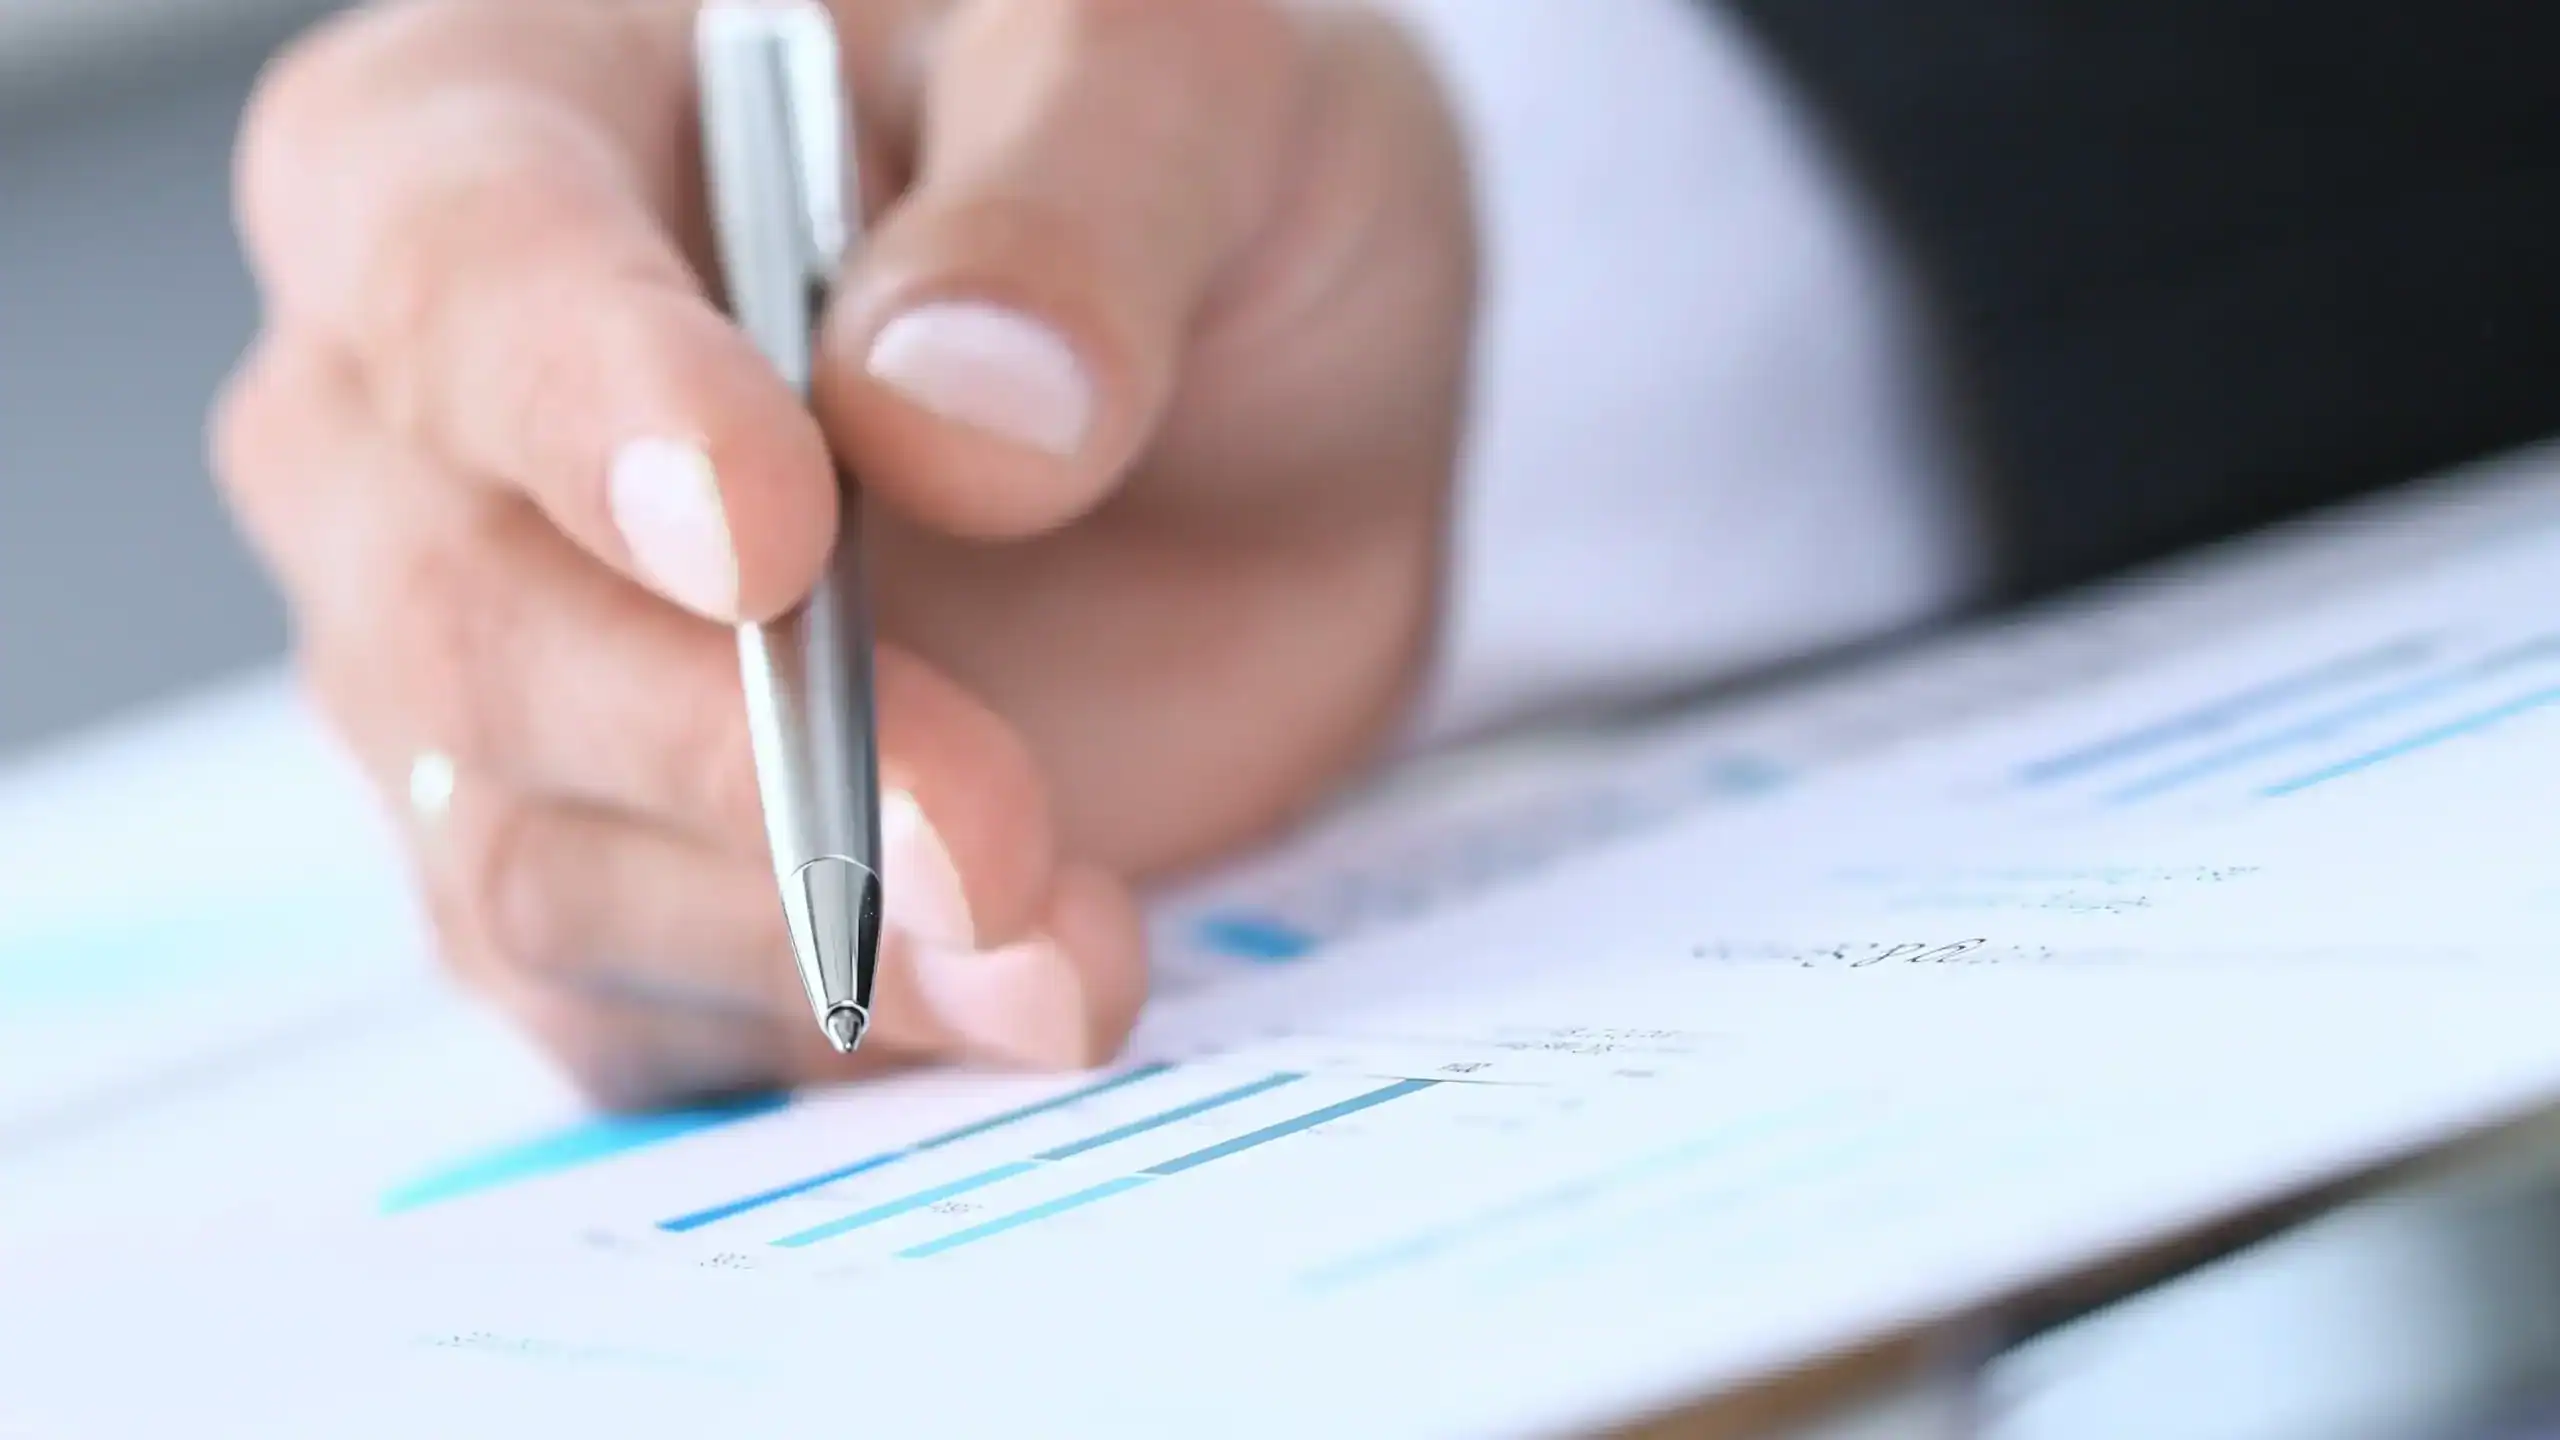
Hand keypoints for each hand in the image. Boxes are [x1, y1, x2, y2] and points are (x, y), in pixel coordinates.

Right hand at [213, 0, 1473, 1105]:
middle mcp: (432, 424)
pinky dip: (828, 1024)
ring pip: (530, 856)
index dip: (591, 412)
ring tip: (1052, 937)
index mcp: (500, 129)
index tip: (766, 543)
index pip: (460, 269)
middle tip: (986, 821)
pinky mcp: (624, 864)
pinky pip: (638, 1006)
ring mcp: (506, 672)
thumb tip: (939, 411)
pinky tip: (1019, 994)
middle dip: (726, 746)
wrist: (1258, 410)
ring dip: (796, 922)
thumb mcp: (1194, 90)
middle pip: (460, 619)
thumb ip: (1078, 201)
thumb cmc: (1169, 184)